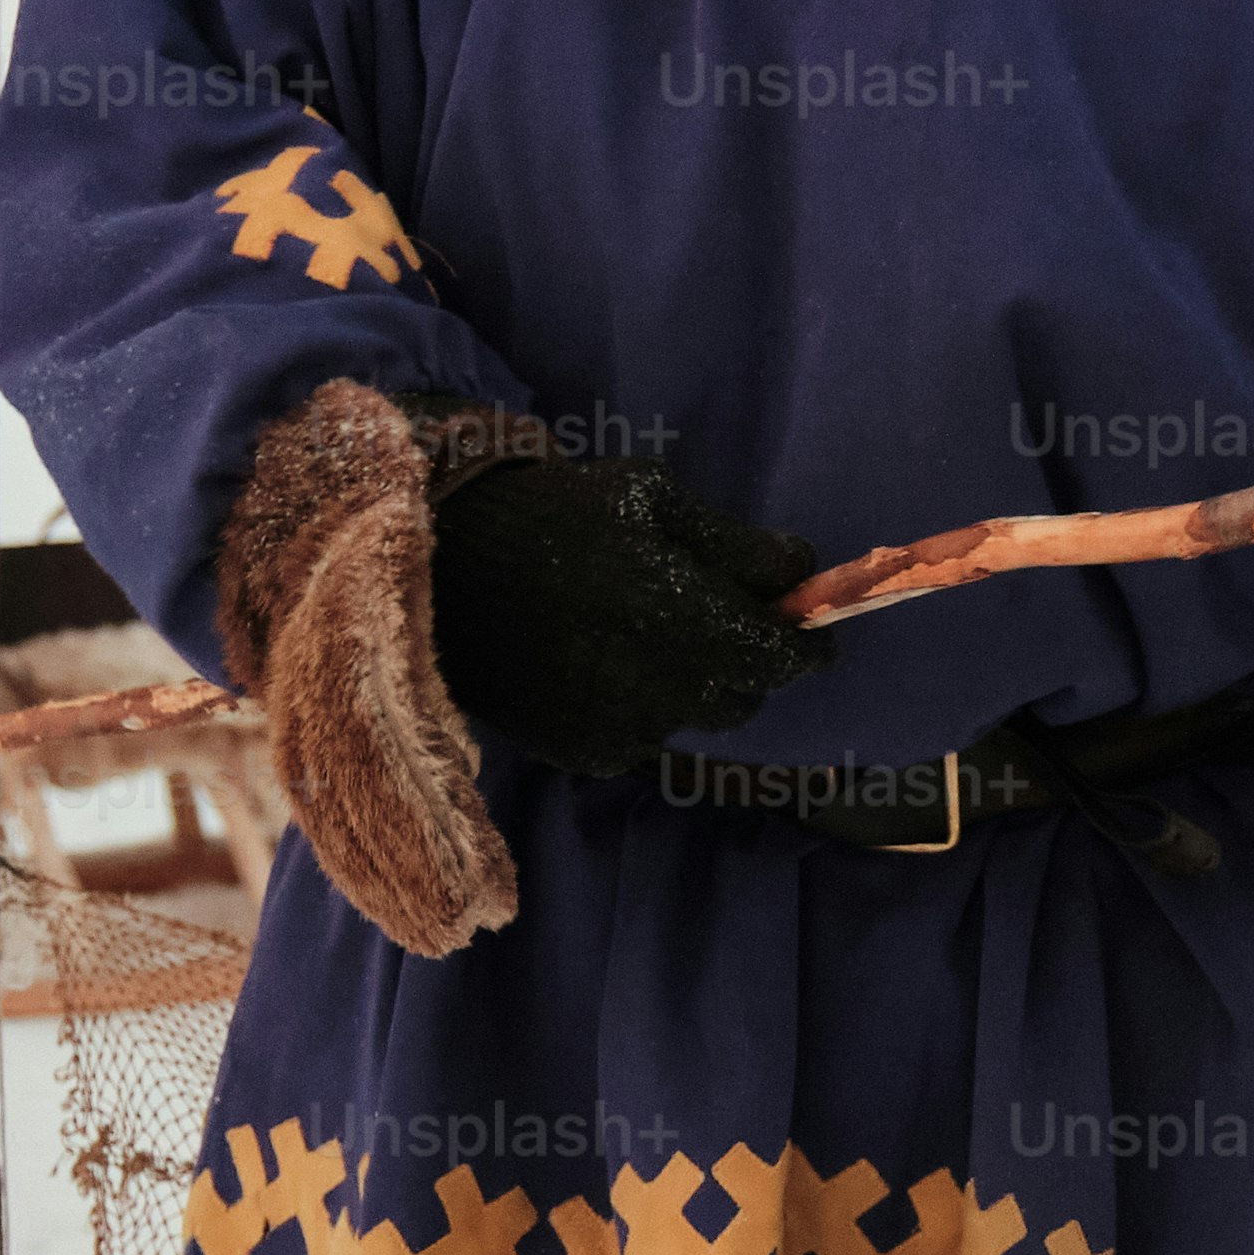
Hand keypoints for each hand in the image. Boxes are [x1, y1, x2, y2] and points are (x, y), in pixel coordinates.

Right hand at [428, 453, 837, 774]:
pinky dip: (635, 708)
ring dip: (686, 686)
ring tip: (639, 638)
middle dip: (740, 664)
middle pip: (742, 697)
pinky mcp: (585, 753)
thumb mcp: (654, 501)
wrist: (447, 563)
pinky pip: (640, 738)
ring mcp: (624, 729)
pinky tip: (595, 664)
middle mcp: (666, 689)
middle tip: (709, 623)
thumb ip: (737, 546)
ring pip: (690, 719)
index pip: (784, 660)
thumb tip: (800, 573)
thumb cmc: (560, 515)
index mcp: (692, 620)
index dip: (805, 646)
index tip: (806, 633)